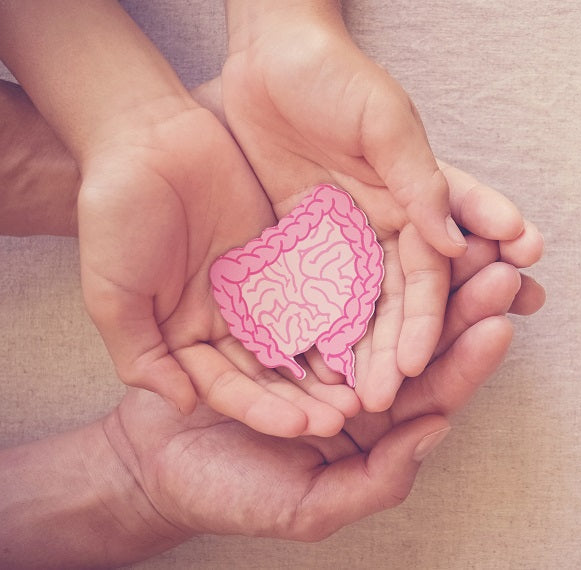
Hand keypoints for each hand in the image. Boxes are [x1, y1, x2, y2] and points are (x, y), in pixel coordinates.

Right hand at [78, 102, 359, 437]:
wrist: (145, 137)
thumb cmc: (116, 214)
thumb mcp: (112, 291)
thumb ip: (142, 352)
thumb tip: (184, 404)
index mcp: (184, 338)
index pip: (229, 387)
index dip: (262, 410)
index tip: (300, 428)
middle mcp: (225, 321)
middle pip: (271, 372)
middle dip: (305, 399)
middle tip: (345, 418)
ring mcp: (257, 288)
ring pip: (299, 337)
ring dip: (328, 365)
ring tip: (365, 387)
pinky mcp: (283, 253)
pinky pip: (316, 287)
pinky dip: (338, 312)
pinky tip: (369, 331)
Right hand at [104, 255, 526, 539]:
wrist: (149, 460)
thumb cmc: (226, 493)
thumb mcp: (306, 506)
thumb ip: (377, 480)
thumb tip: (437, 431)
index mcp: (376, 424)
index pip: (434, 389)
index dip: (467, 358)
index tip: (499, 324)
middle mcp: (362, 374)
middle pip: (422, 335)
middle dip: (463, 302)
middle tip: (500, 266)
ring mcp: (327, 336)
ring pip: (388, 298)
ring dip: (429, 267)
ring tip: (464, 235)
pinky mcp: (290, 304)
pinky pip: (334, 277)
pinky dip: (365, 251)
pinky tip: (395, 219)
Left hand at [219, 4, 538, 409]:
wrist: (270, 52)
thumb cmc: (337, 77)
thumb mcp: (386, 123)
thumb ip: (420, 182)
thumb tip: (454, 246)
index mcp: (416, 204)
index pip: (428, 273)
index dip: (427, 318)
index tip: (419, 361)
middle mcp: (384, 230)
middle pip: (394, 304)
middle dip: (393, 352)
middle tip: (383, 398)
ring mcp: (340, 239)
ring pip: (352, 310)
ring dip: (355, 354)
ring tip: (347, 401)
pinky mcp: (297, 241)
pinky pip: (303, 294)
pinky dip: (306, 331)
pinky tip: (302, 370)